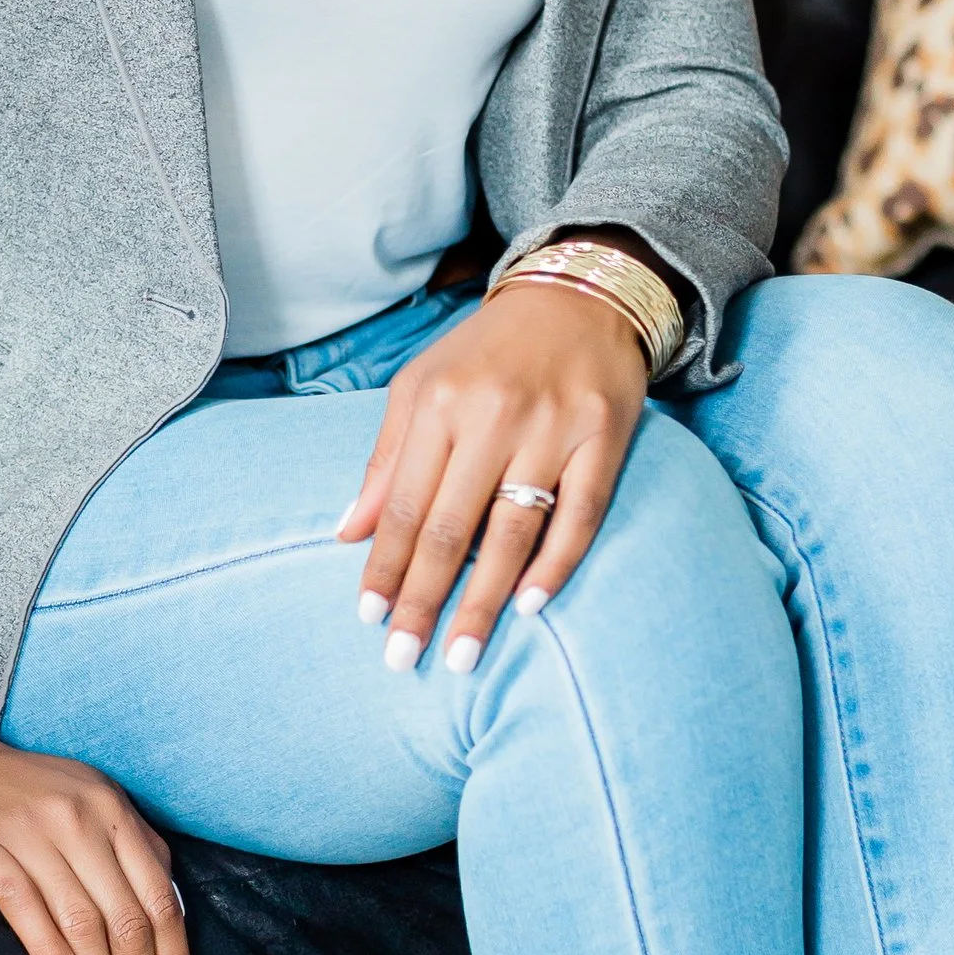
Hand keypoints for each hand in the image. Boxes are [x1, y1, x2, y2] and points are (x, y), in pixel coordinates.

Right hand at [0, 697, 195, 954]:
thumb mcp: (86, 800)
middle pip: (126, 920)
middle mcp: (78, 817)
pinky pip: (23, 905)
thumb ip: (132, 849)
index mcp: (112, 808)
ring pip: (82, 923)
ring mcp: (28, 829)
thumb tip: (175, 917)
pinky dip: (50, 951)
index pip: (160, 901)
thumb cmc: (18, 789)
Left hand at [337, 280, 647, 670]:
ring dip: (485, 599)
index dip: (384, 564)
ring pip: (513, 530)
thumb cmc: (486, 352)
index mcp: (440, 401)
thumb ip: (386, 458)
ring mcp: (554, 427)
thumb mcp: (421, 386)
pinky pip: (580, 513)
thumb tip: (347, 532)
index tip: (369, 617)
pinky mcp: (606, 436)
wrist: (578, 296)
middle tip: (404, 658)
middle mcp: (495, 414)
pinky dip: (556, 563)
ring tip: (463, 652)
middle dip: (424, 598)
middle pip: (451, 526)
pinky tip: (530, 604)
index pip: (403, 502)